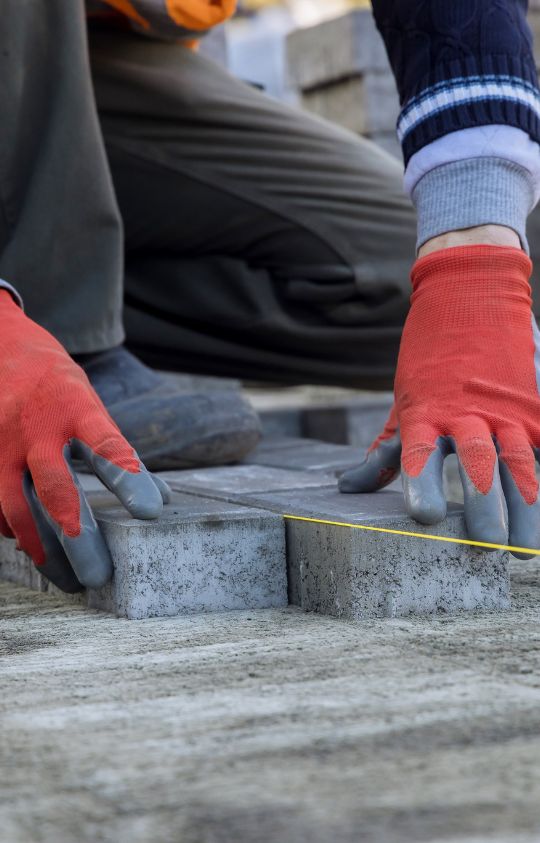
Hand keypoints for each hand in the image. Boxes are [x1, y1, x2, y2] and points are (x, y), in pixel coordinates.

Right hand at [0, 291, 167, 591]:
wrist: (1, 347)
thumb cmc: (56, 384)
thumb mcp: (90, 402)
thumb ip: (116, 450)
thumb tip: (159, 500)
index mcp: (74, 406)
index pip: (106, 445)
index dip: (128, 478)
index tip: (150, 511)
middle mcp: (36, 426)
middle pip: (56, 487)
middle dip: (76, 535)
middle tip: (97, 575)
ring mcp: (2, 442)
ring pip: (16, 506)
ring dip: (42, 546)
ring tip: (65, 577)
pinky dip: (14, 530)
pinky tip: (33, 547)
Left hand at [339, 245, 539, 558]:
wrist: (469, 291)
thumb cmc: (429, 356)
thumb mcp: (401, 401)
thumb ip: (384, 451)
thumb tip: (348, 489)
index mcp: (426, 411)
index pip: (421, 454)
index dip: (421, 485)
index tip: (426, 518)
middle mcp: (467, 411)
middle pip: (479, 463)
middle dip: (486, 507)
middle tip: (488, 547)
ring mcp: (505, 407)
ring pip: (520, 461)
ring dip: (526, 507)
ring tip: (525, 548)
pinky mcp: (532, 403)